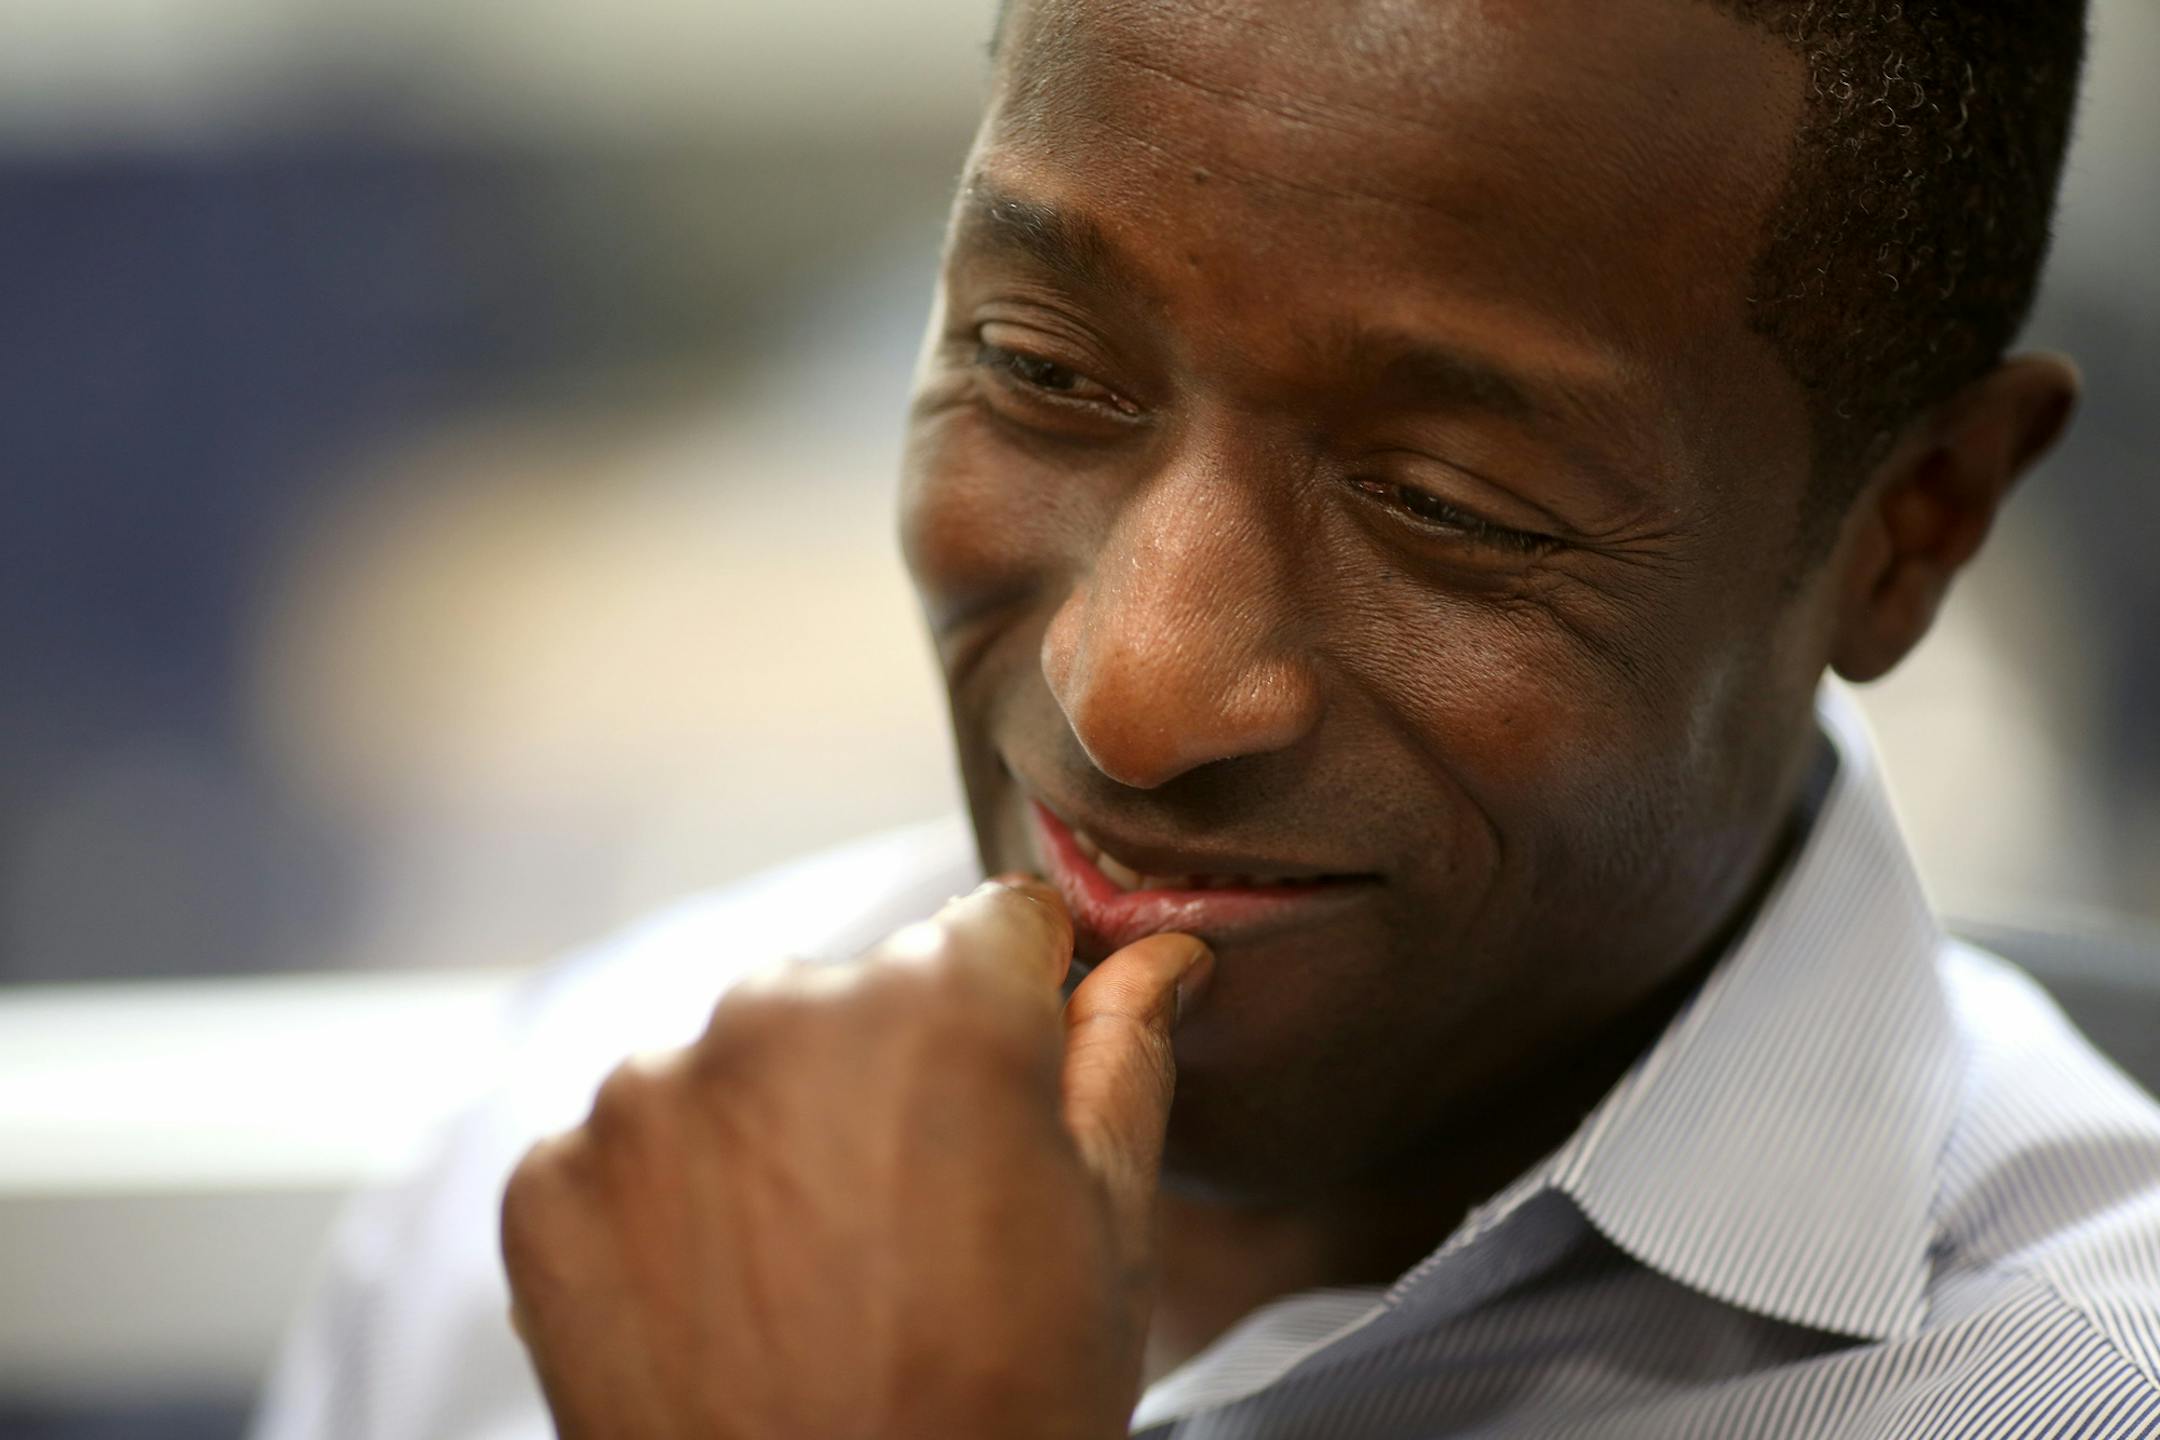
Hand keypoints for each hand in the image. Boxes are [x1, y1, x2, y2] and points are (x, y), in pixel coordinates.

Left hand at [500, 876, 1212, 1439]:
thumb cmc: (1003, 1408)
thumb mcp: (1109, 1230)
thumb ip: (1126, 1056)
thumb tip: (1167, 953)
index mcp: (940, 1003)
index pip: (999, 925)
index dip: (1024, 1002)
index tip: (1015, 1083)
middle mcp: (777, 1010)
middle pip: (858, 991)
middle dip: (891, 1070)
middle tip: (918, 1214)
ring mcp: (644, 1094)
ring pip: (735, 1060)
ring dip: (774, 1126)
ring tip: (816, 1265)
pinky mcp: (551, 1180)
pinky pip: (627, 1144)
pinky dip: (669, 1201)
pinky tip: (724, 1295)